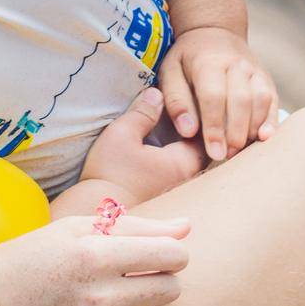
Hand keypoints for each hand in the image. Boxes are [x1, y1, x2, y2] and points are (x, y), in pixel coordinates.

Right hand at [0, 212, 190, 305]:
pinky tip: (110, 297)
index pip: (170, 254)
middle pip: (172, 288)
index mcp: (97, 255)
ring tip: (124, 281)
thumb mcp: (77, 227)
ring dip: (151, 293)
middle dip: (166, 273)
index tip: (160, 246)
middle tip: (143, 265)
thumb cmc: (33, 254)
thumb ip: (135, 226)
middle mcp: (102, 294)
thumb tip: (186, 226)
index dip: (173, 248)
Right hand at [80, 88, 205, 202]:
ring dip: (190, 146)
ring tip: (178, 127)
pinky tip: (166, 151)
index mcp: (183, 162)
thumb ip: (142, 113)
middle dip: (199, 130)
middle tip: (185, 111)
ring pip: (194, 163)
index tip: (189, 99)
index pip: (207, 133)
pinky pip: (182, 173)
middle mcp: (187, 179)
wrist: (97, 213)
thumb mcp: (122, 134)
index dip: (201, 114)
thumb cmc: (110, 173)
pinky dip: (180, 159)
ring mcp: (179, 191)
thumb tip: (158, 93)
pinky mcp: (167, 198)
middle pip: (205, 149)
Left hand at [157, 26, 278, 160]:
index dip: (215, 126)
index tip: (214, 152)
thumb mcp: (170, 72)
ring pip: (260, 99)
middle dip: (235, 132)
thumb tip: (188, 131)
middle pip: (240, 100)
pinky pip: (273, 100)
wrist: (213, 33)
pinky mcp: (266, 78)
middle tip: (227, 156)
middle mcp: (235, 64)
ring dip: (253, 128)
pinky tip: (264, 138)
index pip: (213, 96)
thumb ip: (176, 101)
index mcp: (208, 62)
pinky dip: (271, 120)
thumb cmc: (187, 60)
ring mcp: (254, 70)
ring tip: (241, 150)